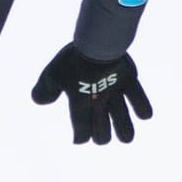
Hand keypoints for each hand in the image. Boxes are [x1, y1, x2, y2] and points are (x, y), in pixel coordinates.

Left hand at [30, 43, 153, 144]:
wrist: (96, 42)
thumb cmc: (71, 59)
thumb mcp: (51, 74)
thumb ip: (44, 90)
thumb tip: (38, 101)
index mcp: (80, 103)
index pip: (81, 131)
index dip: (80, 138)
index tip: (79, 139)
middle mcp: (99, 102)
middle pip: (102, 131)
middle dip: (101, 137)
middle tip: (100, 135)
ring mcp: (115, 92)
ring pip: (122, 120)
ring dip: (124, 132)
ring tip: (125, 138)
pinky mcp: (129, 80)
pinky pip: (139, 98)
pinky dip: (142, 109)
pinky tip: (143, 115)